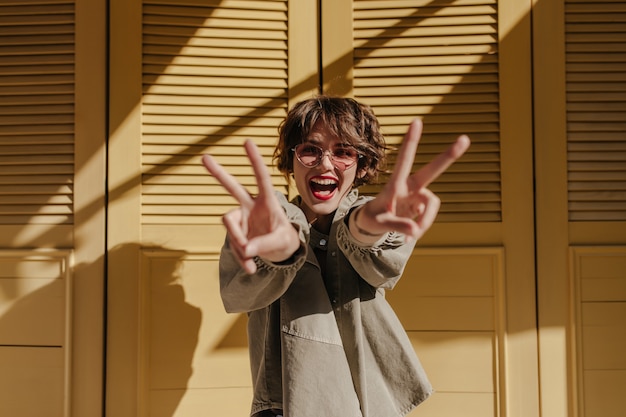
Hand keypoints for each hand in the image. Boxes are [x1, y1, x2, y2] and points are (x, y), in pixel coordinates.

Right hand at [202, 140, 300, 273]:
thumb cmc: (285, 241)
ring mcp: (240, 219)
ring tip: (251, 259)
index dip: (254, 160)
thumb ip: (264, 244)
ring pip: (230, 225)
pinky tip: (251, 267)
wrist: (280, 253)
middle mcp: (250, 206)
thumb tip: (246, 249)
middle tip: (203, 157)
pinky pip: (233, 245)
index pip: (261, 178)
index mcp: (267, 201)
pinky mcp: (235, 232)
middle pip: (232, 187)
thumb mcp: (281, 242)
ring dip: (239, 243)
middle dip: (218, 173)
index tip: (247, 141)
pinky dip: (241, 258)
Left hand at [356, 119, 469, 240]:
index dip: (410, 142)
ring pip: (432, 206)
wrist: (373, 223)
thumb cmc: (372, 218)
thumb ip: (396, 225)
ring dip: (424, 223)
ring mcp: (418, 194)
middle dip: (449, 156)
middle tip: (465, 138)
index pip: (404, 160)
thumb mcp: (378, 224)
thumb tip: (414, 230)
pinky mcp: (422, 204)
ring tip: (407, 236)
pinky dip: (421, 228)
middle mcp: (410, 185)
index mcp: (396, 184)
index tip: (416, 121)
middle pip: (433, 170)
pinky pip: (428, 217)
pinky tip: (409, 235)